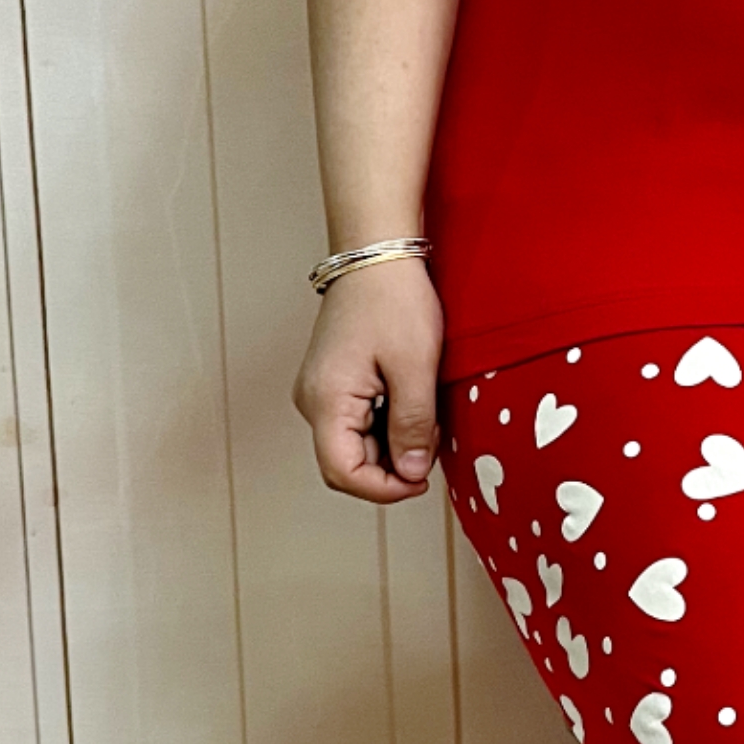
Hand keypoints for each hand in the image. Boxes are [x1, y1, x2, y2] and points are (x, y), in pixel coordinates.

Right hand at [292, 257, 443, 501]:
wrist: (376, 254)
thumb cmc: (394, 300)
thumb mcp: (416, 368)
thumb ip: (412, 427)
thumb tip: (411, 474)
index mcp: (325, 401)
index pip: (343, 473)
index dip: (384, 489)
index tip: (422, 480)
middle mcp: (312, 402)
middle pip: (347, 463)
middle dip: (393, 466)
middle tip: (431, 438)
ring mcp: (320, 392)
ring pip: (355, 445)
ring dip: (393, 445)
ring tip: (425, 414)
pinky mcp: (334, 383)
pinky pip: (358, 423)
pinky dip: (387, 425)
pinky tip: (411, 403)